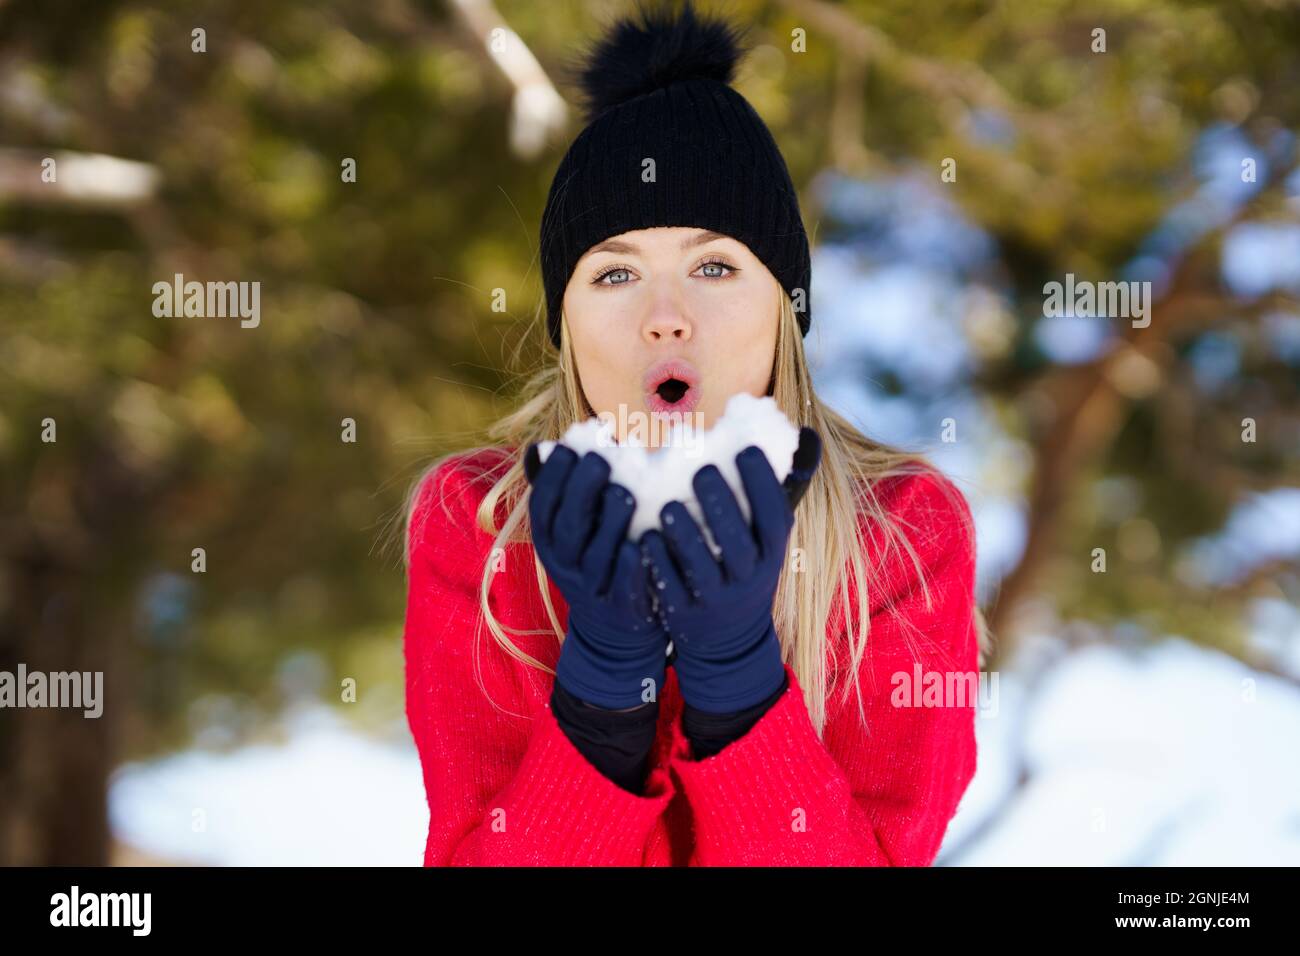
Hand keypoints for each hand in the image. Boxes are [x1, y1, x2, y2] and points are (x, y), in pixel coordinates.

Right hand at [524, 443, 667, 709]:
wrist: (613, 628)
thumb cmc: (597, 558)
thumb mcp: (575, 531)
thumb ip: (569, 491)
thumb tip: (555, 443)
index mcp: (550, 542)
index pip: (543, 507)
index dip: (553, 478)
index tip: (571, 448)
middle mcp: (566, 565)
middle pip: (568, 527)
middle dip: (581, 491)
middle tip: (600, 460)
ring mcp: (593, 588)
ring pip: (597, 555)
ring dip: (610, 523)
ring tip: (625, 494)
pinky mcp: (622, 607)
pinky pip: (625, 586)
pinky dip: (630, 567)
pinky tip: (641, 545)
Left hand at [638, 427, 821, 712]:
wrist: (728, 640)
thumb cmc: (744, 569)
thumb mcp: (765, 542)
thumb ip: (771, 496)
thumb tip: (804, 435)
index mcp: (770, 555)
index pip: (775, 519)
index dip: (763, 485)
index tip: (745, 450)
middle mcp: (748, 579)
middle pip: (738, 543)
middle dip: (721, 505)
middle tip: (702, 470)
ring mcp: (715, 600)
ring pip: (701, 567)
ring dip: (685, 534)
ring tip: (668, 505)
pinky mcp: (683, 615)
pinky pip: (669, 588)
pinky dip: (658, 563)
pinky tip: (644, 538)